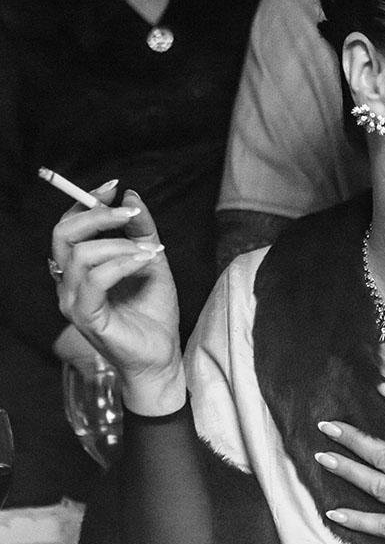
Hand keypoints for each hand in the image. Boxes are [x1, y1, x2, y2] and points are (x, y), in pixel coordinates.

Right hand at [51, 182, 184, 413]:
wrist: (162, 355)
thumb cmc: (154, 313)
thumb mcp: (152, 259)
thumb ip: (142, 230)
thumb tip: (131, 196)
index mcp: (79, 268)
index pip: (68, 226)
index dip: (86, 202)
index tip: (114, 188)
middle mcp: (69, 283)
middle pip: (63, 234)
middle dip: (97, 215)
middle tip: (130, 214)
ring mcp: (73, 301)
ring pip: (81, 255)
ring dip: (120, 244)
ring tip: (149, 251)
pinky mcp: (86, 317)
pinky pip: (95, 280)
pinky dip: (122, 263)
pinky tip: (144, 261)